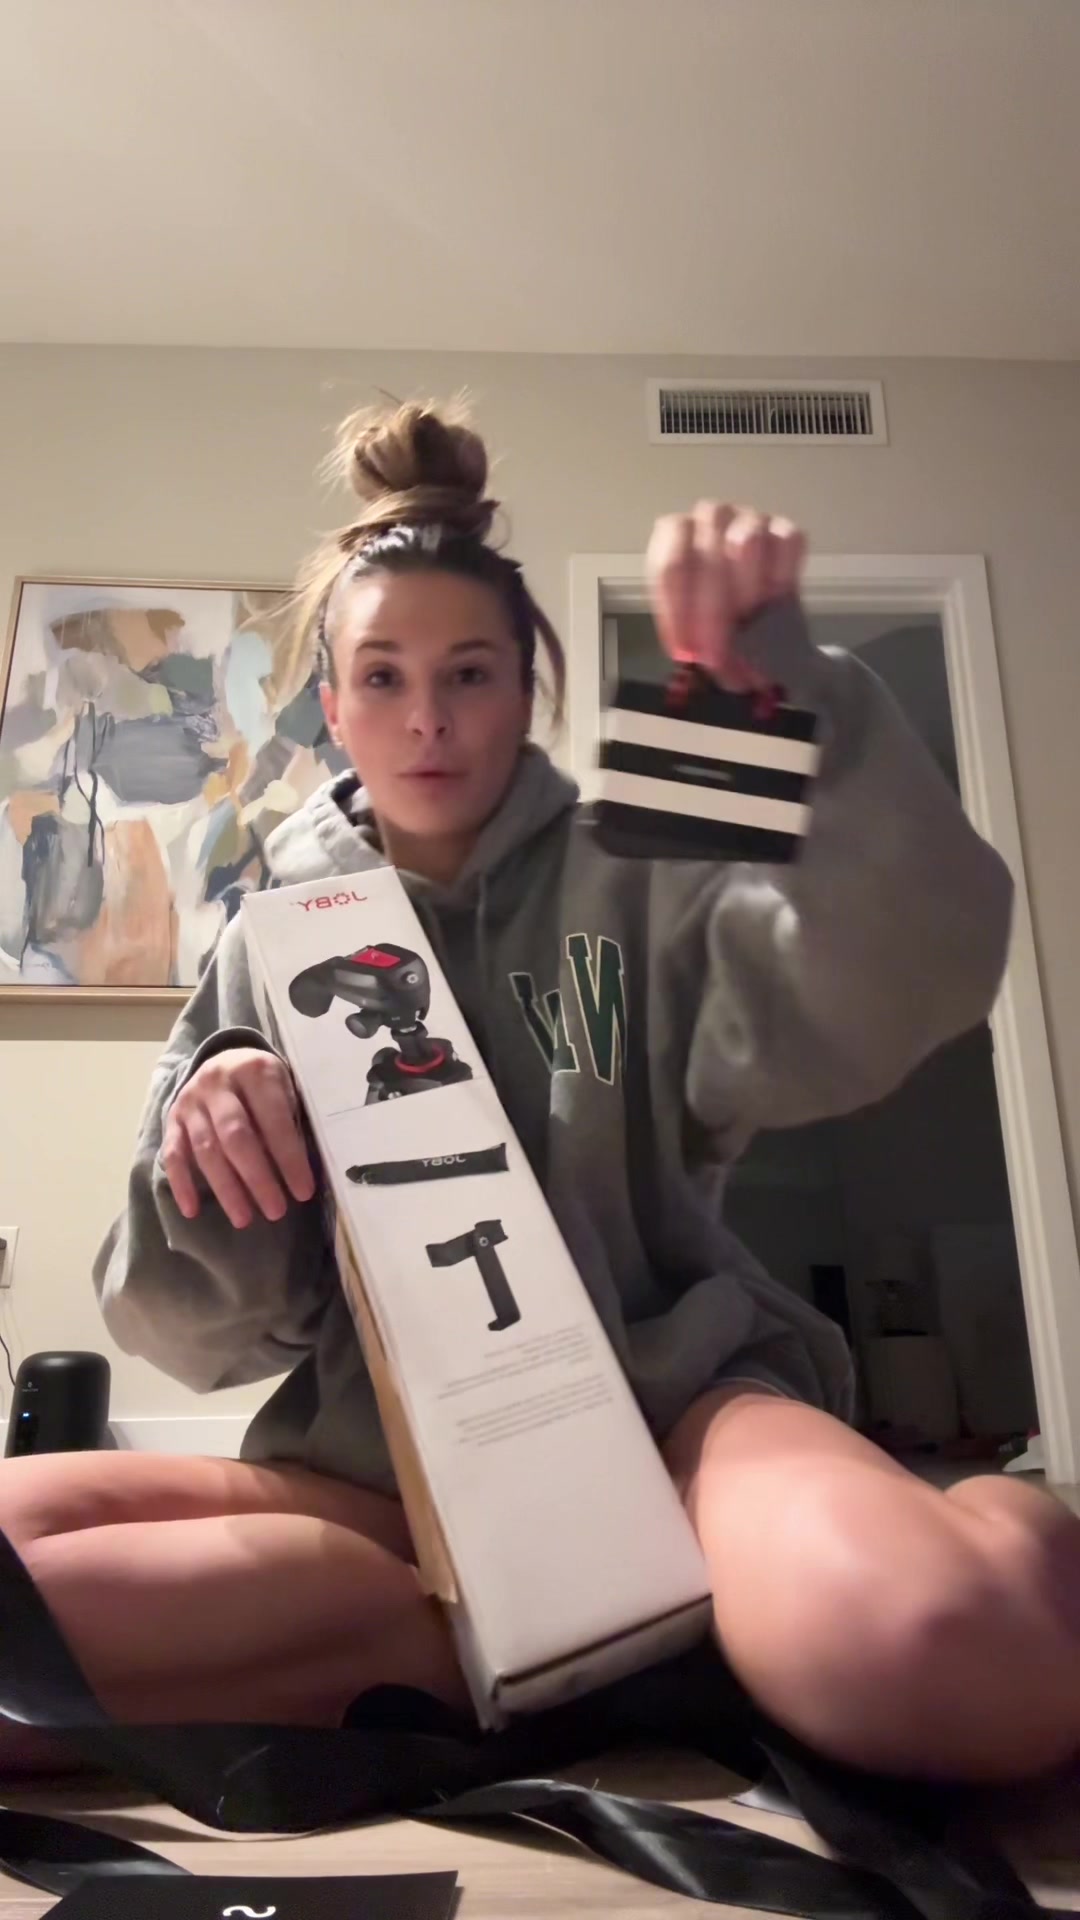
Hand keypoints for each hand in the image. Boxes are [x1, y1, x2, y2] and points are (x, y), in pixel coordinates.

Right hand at [162, 1048, 315, 1228]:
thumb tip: (297, 1172)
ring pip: (205, 1150)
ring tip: (244, 1219)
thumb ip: (289, 1120)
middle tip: (275, 1211)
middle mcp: (218, 1082)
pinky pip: (173, 1154)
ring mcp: (191, 1101)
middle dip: (257, 1178)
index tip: (303, 1191)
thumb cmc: (265, 1083)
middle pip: (236, 1137)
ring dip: (225, 1188)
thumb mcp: (285, 1087)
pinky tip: (192, 1210)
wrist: (225, 1059)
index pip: (273, 1120)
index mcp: (255, 1071)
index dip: (289, 1158)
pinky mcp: (172, 1118)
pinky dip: (182, 1184)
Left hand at [646, 503, 805, 692]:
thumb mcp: (690, 628)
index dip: (677, 613)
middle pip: (707, 557)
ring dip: (746, 590)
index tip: (686, 651)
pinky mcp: (786, 530)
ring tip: (748, 621)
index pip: (671, 566)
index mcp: (676, 534)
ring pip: (746, 542)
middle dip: (710, 614)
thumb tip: (691, 654)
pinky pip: (786, 545)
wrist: (755, 617)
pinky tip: (776, 600)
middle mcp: (711, 518)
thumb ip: (686, 632)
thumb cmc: (714, 617)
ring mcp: (750, 519)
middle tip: (716, 654)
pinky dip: (781, 577)